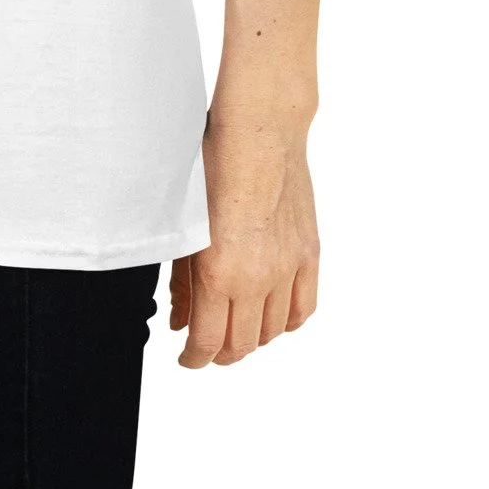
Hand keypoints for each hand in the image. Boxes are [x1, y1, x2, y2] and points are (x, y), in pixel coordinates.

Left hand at [171, 105, 319, 365]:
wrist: (260, 129)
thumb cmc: (213, 163)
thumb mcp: (184, 224)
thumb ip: (183, 282)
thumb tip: (180, 321)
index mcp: (220, 271)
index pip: (208, 342)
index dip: (194, 359)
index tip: (187, 357)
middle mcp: (258, 277)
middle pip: (242, 344)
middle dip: (220, 353)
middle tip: (207, 346)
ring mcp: (288, 267)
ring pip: (274, 331)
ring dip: (253, 338)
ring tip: (236, 327)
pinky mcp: (309, 253)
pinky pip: (304, 307)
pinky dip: (287, 321)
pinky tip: (273, 315)